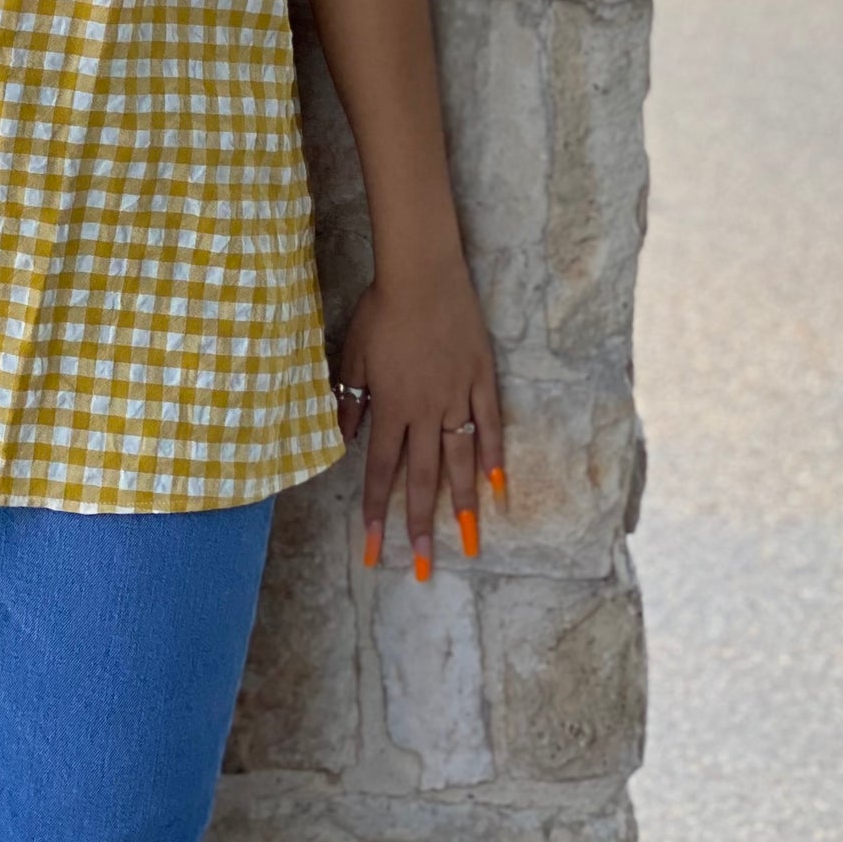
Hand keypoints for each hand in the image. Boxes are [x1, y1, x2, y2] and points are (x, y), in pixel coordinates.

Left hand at [334, 255, 505, 577]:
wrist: (423, 273)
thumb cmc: (382, 310)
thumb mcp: (354, 355)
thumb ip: (350, 401)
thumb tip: (345, 443)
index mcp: (391, 406)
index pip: (381, 470)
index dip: (377, 512)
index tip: (373, 550)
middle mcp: (426, 410)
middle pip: (423, 477)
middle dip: (421, 526)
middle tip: (425, 569)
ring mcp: (458, 396)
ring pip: (461, 460)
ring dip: (463, 504)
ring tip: (468, 543)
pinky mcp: (482, 378)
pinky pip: (490, 424)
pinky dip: (493, 455)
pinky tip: (498, 485)